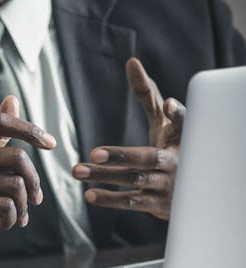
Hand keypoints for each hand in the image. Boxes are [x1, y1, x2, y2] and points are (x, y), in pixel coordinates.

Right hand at [0, 96, 56, 267]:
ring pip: (15, 186)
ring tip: (19, 215)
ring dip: (24, 206)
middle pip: (17, 157)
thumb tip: (11, 99)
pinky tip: (6, 223)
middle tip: (35, 198)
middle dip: (34, 181)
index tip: (50, 144)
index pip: (1, 122)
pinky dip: (12, 218)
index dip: (30, 129)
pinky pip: (4, 206)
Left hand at [73, 58, 185, 220]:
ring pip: (134, 180)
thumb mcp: (163, 121)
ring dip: (105, 176)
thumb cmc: (172, 145)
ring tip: (78, 171)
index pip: (184, 123)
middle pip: (147, 158)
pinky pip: (132, 202)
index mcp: (182, 138)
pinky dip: (110, 199)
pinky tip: (89, 193)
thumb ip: (147, 94)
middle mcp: (177, 161)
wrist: (190, 190)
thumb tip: (131, 62)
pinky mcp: (157, 204)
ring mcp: (167, 184)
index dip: (178, 114)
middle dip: (121, 156)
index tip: (167, 105)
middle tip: (93, 153)